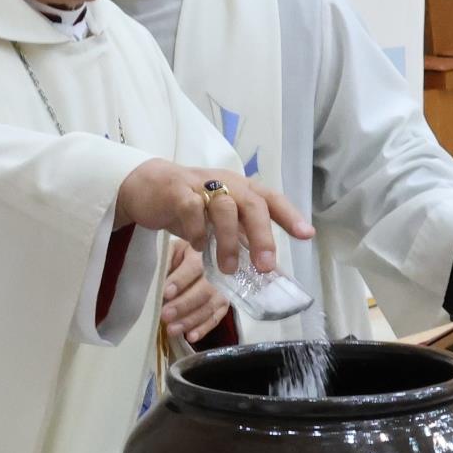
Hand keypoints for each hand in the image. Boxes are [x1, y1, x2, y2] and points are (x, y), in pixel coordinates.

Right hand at [114, 162, 312, 275]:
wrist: (146, 186)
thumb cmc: (190, 205)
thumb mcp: (219, 219)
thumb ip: (240, 236)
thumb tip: (265, 267)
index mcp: (242, 189)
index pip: (272, 199)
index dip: (290, 216)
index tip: (306, 235)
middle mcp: (227, 183)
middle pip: (253, 204)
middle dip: (262, 236)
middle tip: (264, 266)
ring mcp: (202, 185)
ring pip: (224, 207)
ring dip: (228, 241)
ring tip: (227, 268)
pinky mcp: (177, 191)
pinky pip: (192, 209)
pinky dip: (196, 230)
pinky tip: (196, 246)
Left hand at [161, 238, 231, 342]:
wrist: (199, 263)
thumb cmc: (179, 258)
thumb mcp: (171, 252)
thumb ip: (164, 262)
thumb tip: (155, 278)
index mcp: (200, 254)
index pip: (193, 267)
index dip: (180, 280)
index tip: (166, 293)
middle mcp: (216, 272)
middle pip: (204, 290)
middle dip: (183, 304)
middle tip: (165, 315)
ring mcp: (222, 290)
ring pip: (209, 307)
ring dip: (190, 320)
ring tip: (172, 330)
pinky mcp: (223, 306)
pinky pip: (215, 319)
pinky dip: (203, 329)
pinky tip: (191, 337)